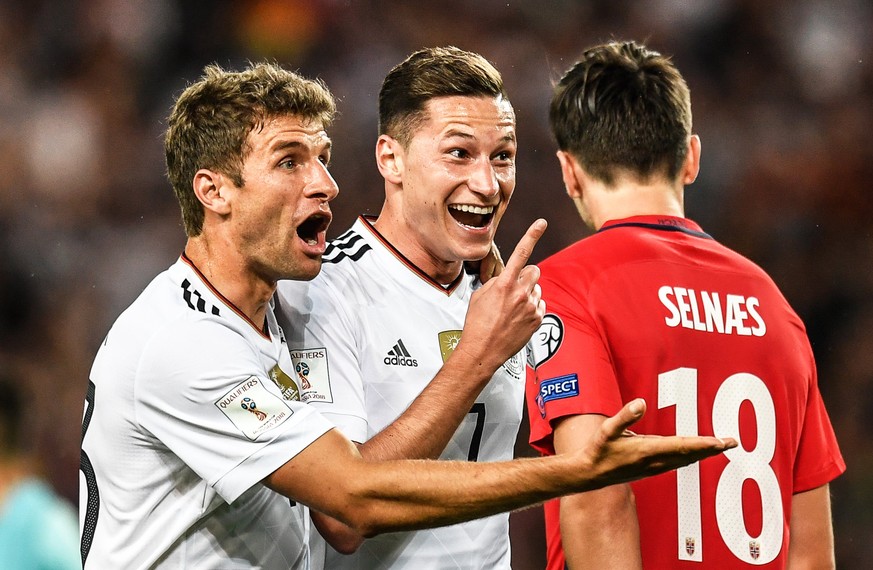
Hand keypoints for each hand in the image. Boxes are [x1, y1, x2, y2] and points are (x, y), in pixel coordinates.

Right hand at [455, 219, 546, 371]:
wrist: (483, 351)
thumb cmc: (477, 323)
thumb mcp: (480, 295)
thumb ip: (497, 281)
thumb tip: (508, 277)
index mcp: (504, 284)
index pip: (521, 253)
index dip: (532, 235)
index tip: (542, 222)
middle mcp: (521, 293)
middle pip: (534, 271)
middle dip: (526, 275)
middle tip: (514, 288)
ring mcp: (531, 307)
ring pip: (537, 289)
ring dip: (528, 293)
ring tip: (512, 308)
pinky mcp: (537, 319)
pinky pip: (540, 304)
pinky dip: (532, 308)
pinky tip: (518, 318)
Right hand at [575, 399, 736, 488]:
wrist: (589, 475)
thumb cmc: (598, 450)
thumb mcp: (607, 430)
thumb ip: (624, 416)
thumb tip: (640, 402)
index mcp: (647, 451)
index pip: (682, 446)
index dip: (703, 444)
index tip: (721, 442)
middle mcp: (655, 462)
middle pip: (690, 454)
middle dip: (712, 448)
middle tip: (732, 442)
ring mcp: (654, 467)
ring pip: (686, 459)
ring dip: (704, 452)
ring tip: (721, 445)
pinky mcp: (651, 468)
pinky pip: (678, 462)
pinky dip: (692, 455)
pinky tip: (697, 453)